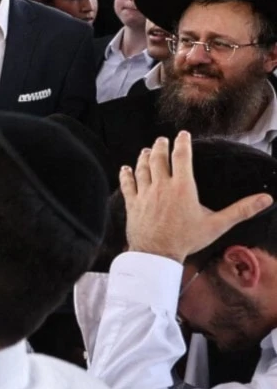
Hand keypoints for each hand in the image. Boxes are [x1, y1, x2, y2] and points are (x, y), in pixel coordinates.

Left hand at [122, 133, 273, 261]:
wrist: (157, 254)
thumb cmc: (187, 239)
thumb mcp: (218, 224)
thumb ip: (241, 210)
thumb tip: (266, 199)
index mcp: (182, 187)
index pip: (182, 157)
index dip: (182, 143)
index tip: (182, 134)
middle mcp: (161, 186)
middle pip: (159, 159)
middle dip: (161, 146)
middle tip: (162, 139)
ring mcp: (144, 194)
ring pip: (142, 169)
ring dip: (143, 157)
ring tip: (147, 150)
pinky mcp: (132, 204)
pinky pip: (127, 185)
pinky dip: (126, 175)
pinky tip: (125, 168)